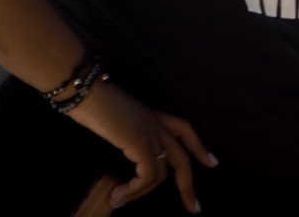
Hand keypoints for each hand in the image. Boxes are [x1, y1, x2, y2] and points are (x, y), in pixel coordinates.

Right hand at [67, 80, 218, 212]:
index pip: (186, 131)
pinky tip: (118, 194)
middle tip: (194, 208)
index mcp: (154, 116)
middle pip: (182, 159)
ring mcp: (151, 133)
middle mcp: (157, 124)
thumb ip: (127, 136)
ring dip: (140, 193)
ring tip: (119, 200)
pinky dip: (134, 190)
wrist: (86, 92)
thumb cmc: (94, 103)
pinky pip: (147, 176)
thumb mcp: (117, 121)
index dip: (200, 148)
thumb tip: (127, 158)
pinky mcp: (141, 142)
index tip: (212, 163)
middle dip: (188, 187)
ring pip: (161, 174)